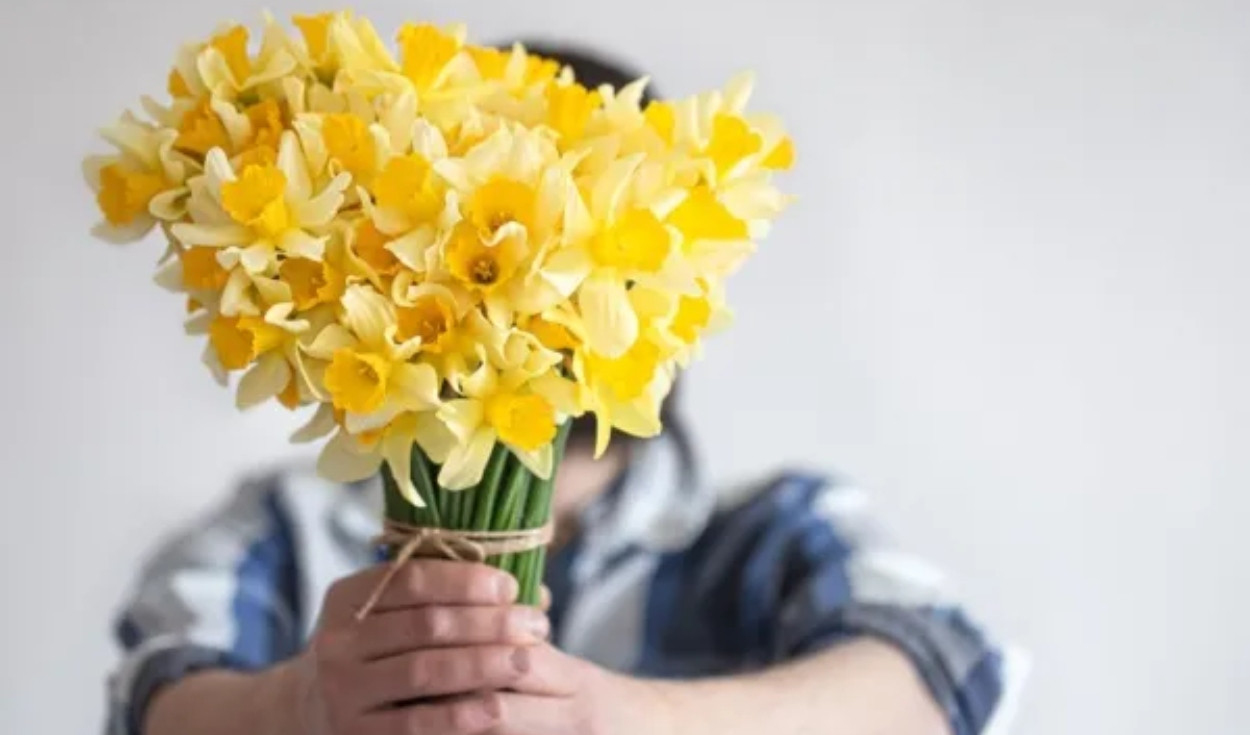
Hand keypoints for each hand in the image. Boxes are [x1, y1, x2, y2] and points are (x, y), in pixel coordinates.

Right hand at [280, 559, 558, 734]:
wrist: (308, 713)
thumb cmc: (374, 654)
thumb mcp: (390, 617)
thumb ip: (448, 598)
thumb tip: (535, 591)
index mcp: (348, 598)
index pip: (412, 578)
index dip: (466, 580)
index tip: (510, 586)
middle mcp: (338, 642)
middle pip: (426, 623)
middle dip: (489, 622)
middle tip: (535, 624)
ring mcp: (344, 691)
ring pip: (424, 670)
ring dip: (484, 663)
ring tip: (526, 660)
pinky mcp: (357, 734)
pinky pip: (417, 723)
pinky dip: (460, 714)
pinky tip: (495, 705)